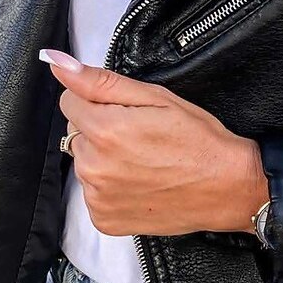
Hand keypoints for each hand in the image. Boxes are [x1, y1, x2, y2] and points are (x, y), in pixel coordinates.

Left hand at [39, 49, 269, 236]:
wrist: (226, 187)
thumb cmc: (198, 139)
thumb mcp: (156, 97)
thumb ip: (101, 81)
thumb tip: (57, 62)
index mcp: (105, 129)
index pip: (69, 101)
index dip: (98, 100)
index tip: (126, 110)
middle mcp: (94, 166)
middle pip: (75, 132)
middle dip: (100, 128)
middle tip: (140, 135)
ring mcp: (97, 197)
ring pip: (84, 162)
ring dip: (104, 157)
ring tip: (144, 160)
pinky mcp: (104, 220)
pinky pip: (93, 192)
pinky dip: (110, 186)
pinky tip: (140, 182)